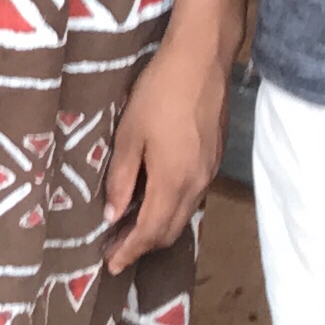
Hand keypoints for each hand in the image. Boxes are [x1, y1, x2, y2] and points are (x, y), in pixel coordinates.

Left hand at [99, 41, 226, 265]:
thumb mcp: (128, 134)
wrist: (202, 60)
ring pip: (183, 214)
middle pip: (170, 230)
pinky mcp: (214, 158)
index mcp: (172, 182)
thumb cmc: (159, 93)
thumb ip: (121, 178)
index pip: (150, 232)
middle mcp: (196, 184)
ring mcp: (209, 172)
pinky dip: (171, 208)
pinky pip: (192, 197)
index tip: (110, 265)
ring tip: (129, 229)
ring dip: (157, 227)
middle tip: (115, 249)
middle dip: (143, 245)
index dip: (130, 251)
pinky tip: (153, 200)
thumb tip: (111, 215)